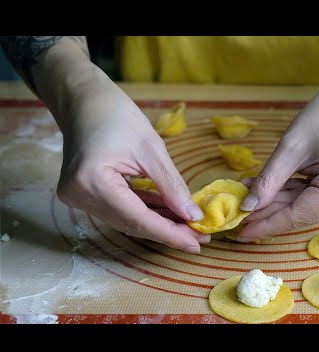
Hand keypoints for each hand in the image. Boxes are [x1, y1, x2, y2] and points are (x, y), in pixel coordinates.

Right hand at [56, 73, 208, 252]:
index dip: (169, 233)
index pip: (137, 219)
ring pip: (127, 220)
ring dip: (159, 222)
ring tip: (189, 226)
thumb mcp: (152, 149)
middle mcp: (80, 196)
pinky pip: (120, 209)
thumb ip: (172, 186)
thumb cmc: (116, 114)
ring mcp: (79, 197)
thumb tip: (193, 217)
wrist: (84, 101)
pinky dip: (145, 211)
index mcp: (92, 181)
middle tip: (199, 237)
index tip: (197, 243)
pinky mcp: (85, 195)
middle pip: (132, 223)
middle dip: (168, 230)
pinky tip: (169, 213)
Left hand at [236, 81, 318, 241]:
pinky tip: (269, 194)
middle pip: (303, 214)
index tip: (240, 233)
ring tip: (249, 202)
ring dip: (278, 205)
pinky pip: (317, 199)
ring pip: (308, 208)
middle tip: (238, 219)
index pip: (298, 215)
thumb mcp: (291, 146)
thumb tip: (247, 207)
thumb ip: (269, 181)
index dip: (267, 225)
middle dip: (269, 215)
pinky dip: (293, 196)